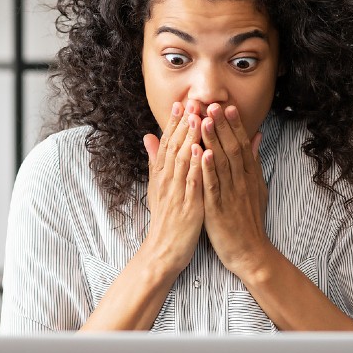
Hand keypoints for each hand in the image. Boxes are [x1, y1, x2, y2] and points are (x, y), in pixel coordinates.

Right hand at [141, 101, 204, 275]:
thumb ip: (155, 162)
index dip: (174, 123)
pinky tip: (204, 152)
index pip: (168, 144)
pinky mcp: (188, 207)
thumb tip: (148, 137)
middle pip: (175, 148)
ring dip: (190, 139)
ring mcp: (178, 194)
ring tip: (198, 118)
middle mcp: (168, 182)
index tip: (180, 103)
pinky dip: (197, 167)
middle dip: (183, 124)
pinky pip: (193, 184)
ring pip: (183, 162)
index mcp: (162, 176)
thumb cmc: (165, 219)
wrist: (163, 251)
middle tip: (191, 101)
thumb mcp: (157, 188)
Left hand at [198, 103, 270, 277]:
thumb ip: (254, 161)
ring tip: (205, 120)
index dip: (234, 126)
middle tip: (213, 104)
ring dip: (213, 140)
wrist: (251, 252)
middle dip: (222, 126)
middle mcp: (241, 183)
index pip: (242, 146)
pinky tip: (202, 154)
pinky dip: (208, 169)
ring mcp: (231, 195)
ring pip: (222, 163)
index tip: (227, 106)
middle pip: (232, 149)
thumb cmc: (249, 220)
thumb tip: (256, 136)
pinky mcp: (219, 209)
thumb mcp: (257, 188)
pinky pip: (213, 186)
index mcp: (249, 177)